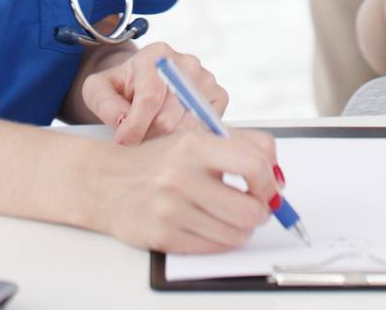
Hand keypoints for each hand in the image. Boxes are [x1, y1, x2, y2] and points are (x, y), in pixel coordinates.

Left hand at [82, 41, 227, 145]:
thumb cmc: (120, 88)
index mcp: (157, 54)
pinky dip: (186, 139)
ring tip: (151, 137)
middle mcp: (186, 62)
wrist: (141, 82)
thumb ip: (104, 103)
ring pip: (187, 127)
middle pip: (169, 117)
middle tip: (135, 141)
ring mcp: (206, 79)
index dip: (134, 127)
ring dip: (165, 142)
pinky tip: (171, 134)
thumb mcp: (98, 90)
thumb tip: (123, 122)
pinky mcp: (218, 96)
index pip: (150, 98)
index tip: (121, 142)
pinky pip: (205, 129)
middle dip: (147, 137)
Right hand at [96, 125, 280, 253]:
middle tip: (257, 208)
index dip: (270, 182)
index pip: (253, 164)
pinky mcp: (163, 237)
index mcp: (195, 145)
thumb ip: (243, 146)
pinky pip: (212, 248)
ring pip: (235, 234)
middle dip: (261, 212)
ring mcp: (171, 209)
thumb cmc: (160, 160)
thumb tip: (278, 177)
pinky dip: (222, 241)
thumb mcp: (198, 138)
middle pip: (249, 209)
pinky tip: (214, 227)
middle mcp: (182, 176)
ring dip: (243, 229)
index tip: (271, 189)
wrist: (107, 182)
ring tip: (234, 217)